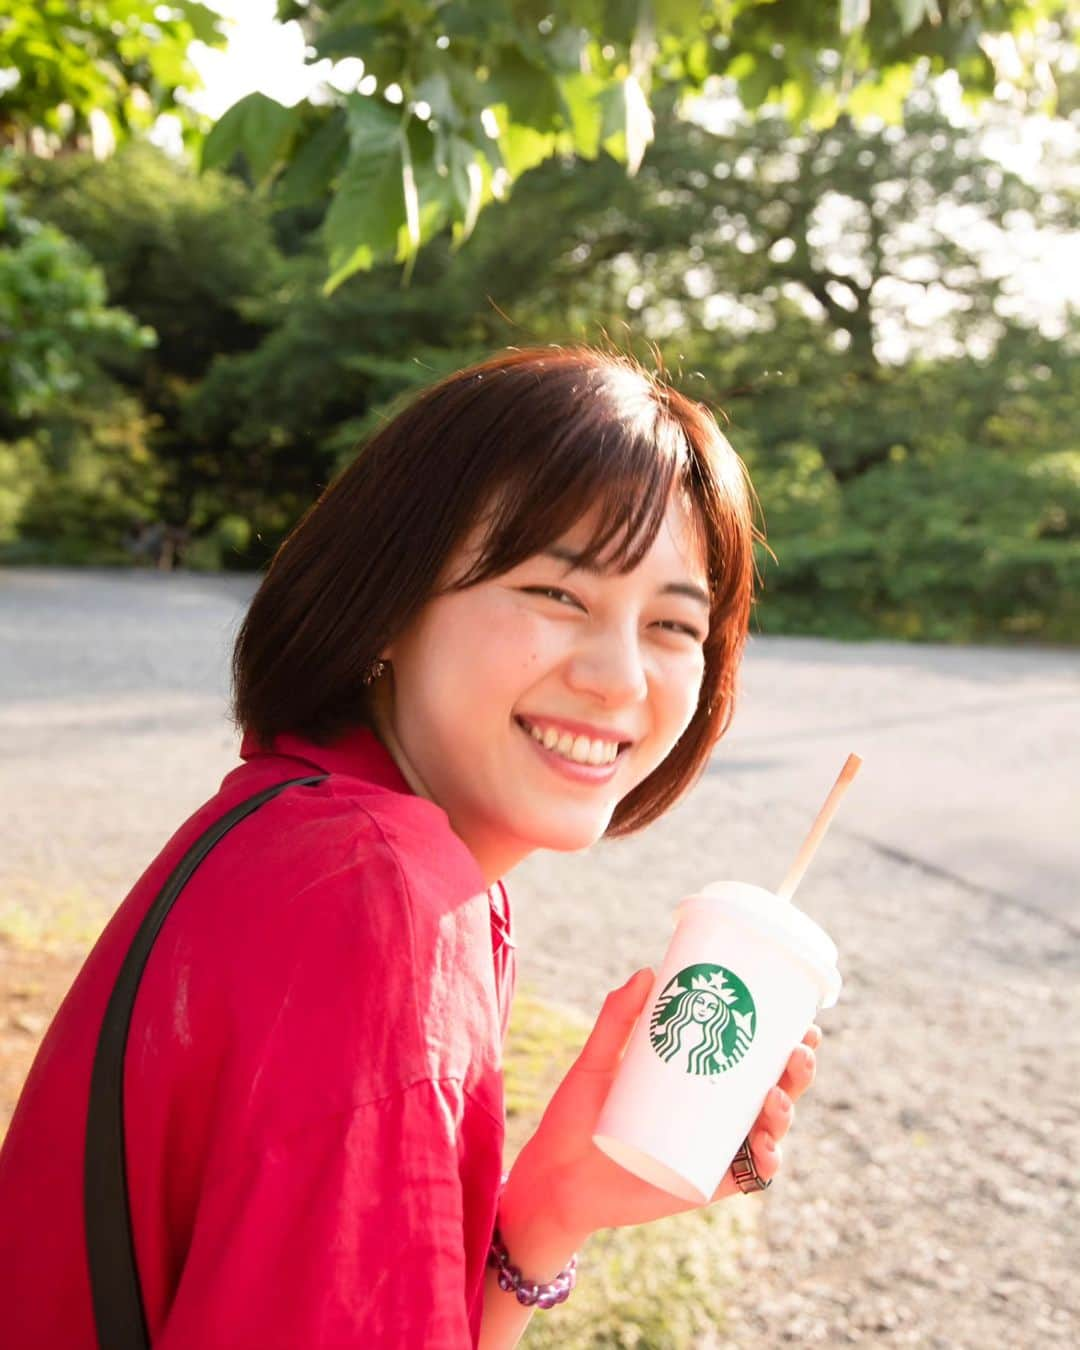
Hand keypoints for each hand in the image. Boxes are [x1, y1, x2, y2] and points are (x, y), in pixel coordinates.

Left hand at [503, 968, 820, 1244]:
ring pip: (769, 1131)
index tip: (803, 1021)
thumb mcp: (596, 1060)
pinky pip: (748, 1178)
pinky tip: (766, 1149)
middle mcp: (715, 1115)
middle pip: (774, 1090)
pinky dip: (766, 1165)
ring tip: (774, 1098)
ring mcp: (713, 1150)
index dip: (787, 1042)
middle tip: (798, 1052)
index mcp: (700, 1080)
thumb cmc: (576, 1117)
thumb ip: (617, 1017)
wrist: (554, 1177)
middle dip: (798, 1072)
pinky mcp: (705, 1185)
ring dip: (786, 1114)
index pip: (755, 1058)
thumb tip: (647, 972)